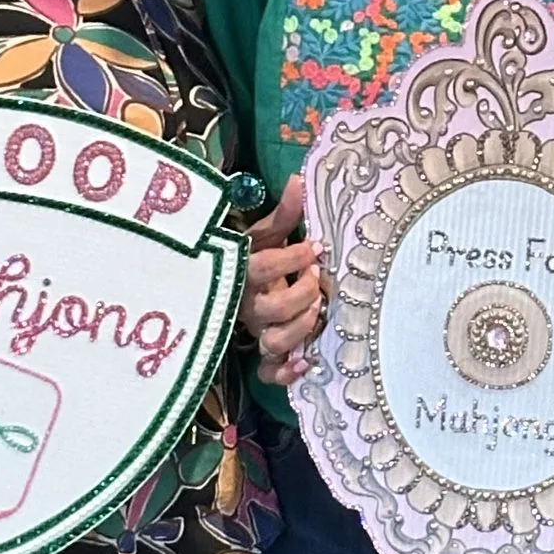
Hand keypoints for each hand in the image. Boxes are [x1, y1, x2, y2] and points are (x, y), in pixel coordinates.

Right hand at [239, 175, 324, 387]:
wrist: (235, 286)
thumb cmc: (258, 257)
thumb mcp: (267, 233)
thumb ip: (284, 212)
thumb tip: (299, 179)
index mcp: (244, 272)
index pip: (261, 267)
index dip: (290, 259)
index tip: (316, 247)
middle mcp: (247, 306)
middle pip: (269, 309)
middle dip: (299, 294)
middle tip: (318, 278)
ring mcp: (255, 333)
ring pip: (271, 342)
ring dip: (298, 329)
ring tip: (318, 311)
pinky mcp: (263, 357)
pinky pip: (268, 374)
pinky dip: (286, 373)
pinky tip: (306, 362)